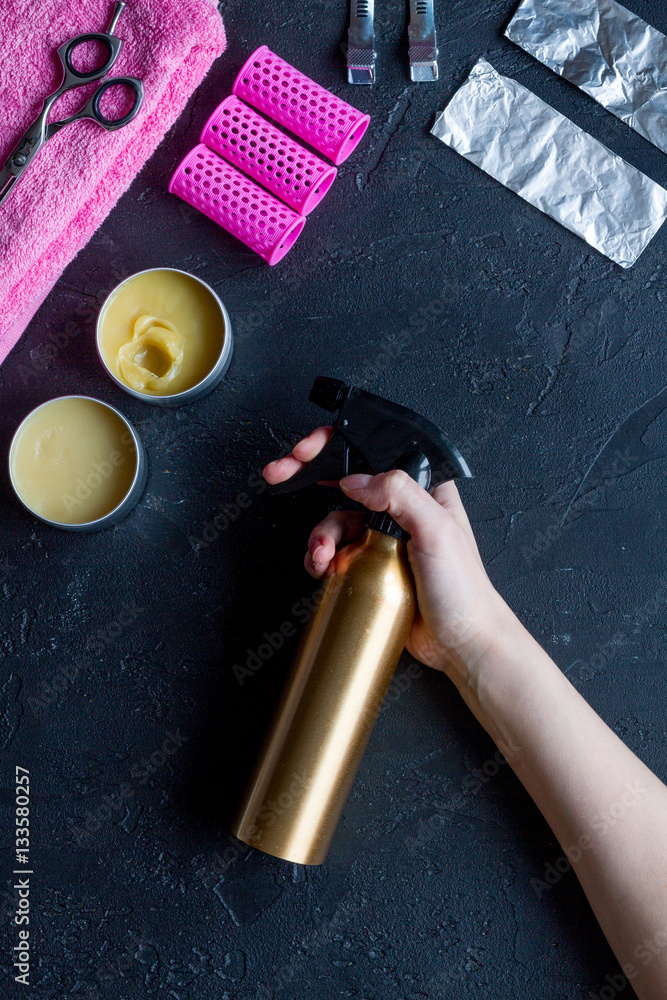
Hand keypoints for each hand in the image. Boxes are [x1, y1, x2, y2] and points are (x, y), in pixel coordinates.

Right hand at [264, 426, 512, 679]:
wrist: (460, 643)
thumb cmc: (463, 588)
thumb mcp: (438, 531)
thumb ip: (400, 495)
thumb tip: (355, 480)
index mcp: (423, 487)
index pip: (376, 451)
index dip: (337, 445)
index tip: (306, 450)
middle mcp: (402, 506)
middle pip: (347, 479)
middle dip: (309, 475)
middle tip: (279, 473)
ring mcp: (383, 536)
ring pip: (335, 519)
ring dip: (319, 534)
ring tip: (321, 557)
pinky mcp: (369, 564)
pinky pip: (335, 551)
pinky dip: (320, 556)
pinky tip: (322, 569)